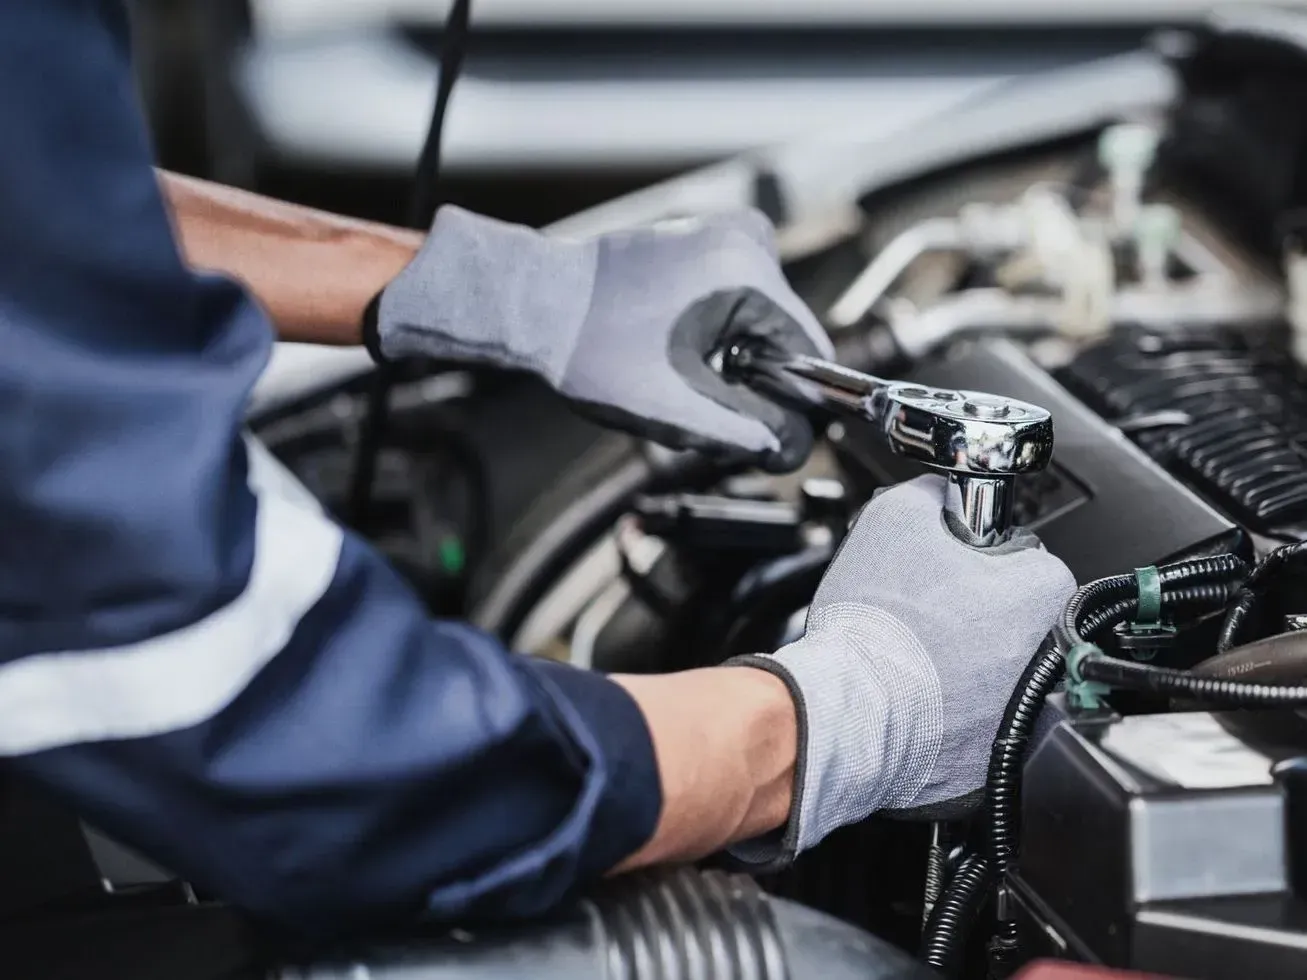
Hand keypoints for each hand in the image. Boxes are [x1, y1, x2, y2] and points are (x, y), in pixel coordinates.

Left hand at [369, 206, 833, 472]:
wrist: (536, 304)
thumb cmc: (593, 351)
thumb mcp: (676, 408)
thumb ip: (746, 432)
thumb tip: (794, 447)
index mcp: (748, 274)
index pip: (812, 352)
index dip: (798, 404)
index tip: (767, 435)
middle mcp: (746, 240)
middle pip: (786, 338)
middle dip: (756, 382)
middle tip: (701, 405)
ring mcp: (726, 233)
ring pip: (762, 324)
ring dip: (736, 363)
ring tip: (680, 376)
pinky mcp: (706, 239)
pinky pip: (739, 302)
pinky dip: (720, 336)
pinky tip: (675, 351)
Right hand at [728, 475, 1074, 863]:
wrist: (852, 710)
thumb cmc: (877, 623)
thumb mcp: (895, 515)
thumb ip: (932, 492)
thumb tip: (943, 494)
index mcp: (1043, 588)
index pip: (1020, 553)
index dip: (973, 552)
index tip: (945, 564)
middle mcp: (1052, 652)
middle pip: (1011, 610)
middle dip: (972, 603)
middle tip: (923, 606)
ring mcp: (1028, 708)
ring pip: (994, 662)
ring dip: (962, 652)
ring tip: (914, 648)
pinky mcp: (996, 752)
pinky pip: (976, 712)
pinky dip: (951, 702)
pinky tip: (915, 687)